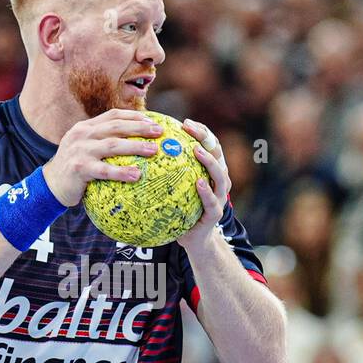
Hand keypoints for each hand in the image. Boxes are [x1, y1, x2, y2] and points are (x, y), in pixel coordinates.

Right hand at [42, 109, 161, 206]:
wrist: (50, 185)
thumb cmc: (75, 169)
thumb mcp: (86, 150)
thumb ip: (104, 144)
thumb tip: (136, 144)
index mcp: (86, 127)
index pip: (113, 115)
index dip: (134, 116)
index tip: (153, 121)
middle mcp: (82, 135)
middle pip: (116, 127)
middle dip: (139, 127)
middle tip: (159, 132)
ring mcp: (80, 150)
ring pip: (112, 145)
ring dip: (135, 146)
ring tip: (154, 150)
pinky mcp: (79, 168)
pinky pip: (104, 170)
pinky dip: (121, 172)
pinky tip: (136, 175)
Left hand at [177, 118, 230, 252]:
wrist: (194, 240)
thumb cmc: (180, 210)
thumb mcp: (173, 188)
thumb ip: (166, 172)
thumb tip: (141, 153)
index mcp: (210, 171)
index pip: (208, 145)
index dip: (201, 131)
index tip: (185, 123)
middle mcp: (219, 180)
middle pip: (217, 153)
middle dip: (206, 138)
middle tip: (190, 129)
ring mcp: (220, 197)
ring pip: (220, 175)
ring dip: (209, 161)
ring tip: (197, 151)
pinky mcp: (216, 214)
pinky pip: (212, 201)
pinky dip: (206, 191)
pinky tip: (198, 183)